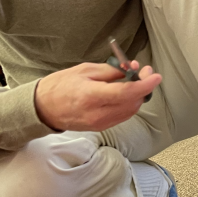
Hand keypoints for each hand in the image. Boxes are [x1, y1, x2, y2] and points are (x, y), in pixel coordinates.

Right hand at [34, 61, 161, 131]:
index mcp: (91, 96)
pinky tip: (126, 92)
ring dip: (137, 96)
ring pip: (130, 111)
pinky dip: (129, 103)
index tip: (155, 76)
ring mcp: (99, 123)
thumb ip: (111, 71)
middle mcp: (97, 114)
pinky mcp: (100, 127)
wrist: (43, 108)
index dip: (145, 85)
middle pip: (132, 103)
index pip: (126, 93)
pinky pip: (122, 115)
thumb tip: (131, 69)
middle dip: (143, 87)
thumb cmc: (60, 85)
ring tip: (135, 79)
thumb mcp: (85, 71)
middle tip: (144, 71)